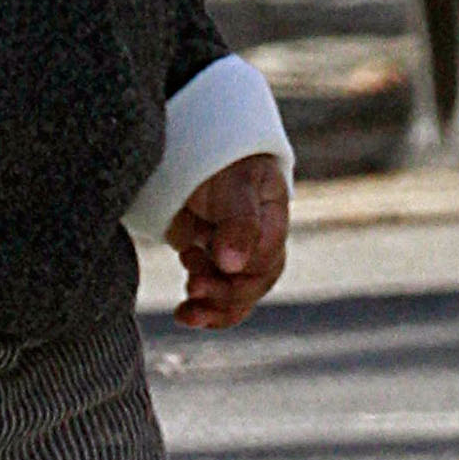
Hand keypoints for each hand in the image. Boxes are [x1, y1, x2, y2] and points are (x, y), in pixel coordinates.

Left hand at [166, 153, 287, 329]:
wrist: (187, 145)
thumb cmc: (218, 159)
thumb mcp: (234, 184)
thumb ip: (238, 222)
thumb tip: (233, 265)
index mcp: (273, 215)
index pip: (267, 258)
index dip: (243, 267)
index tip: (213, 260)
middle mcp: (260, 238)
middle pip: (254, 282)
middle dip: (225, 292)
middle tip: (193, 285)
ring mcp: (237, 252)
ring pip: (237, 295)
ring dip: (213, 306)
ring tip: (187, 302)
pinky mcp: (212, 261)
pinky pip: (218, 297)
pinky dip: (204, 309)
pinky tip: (184, 314)